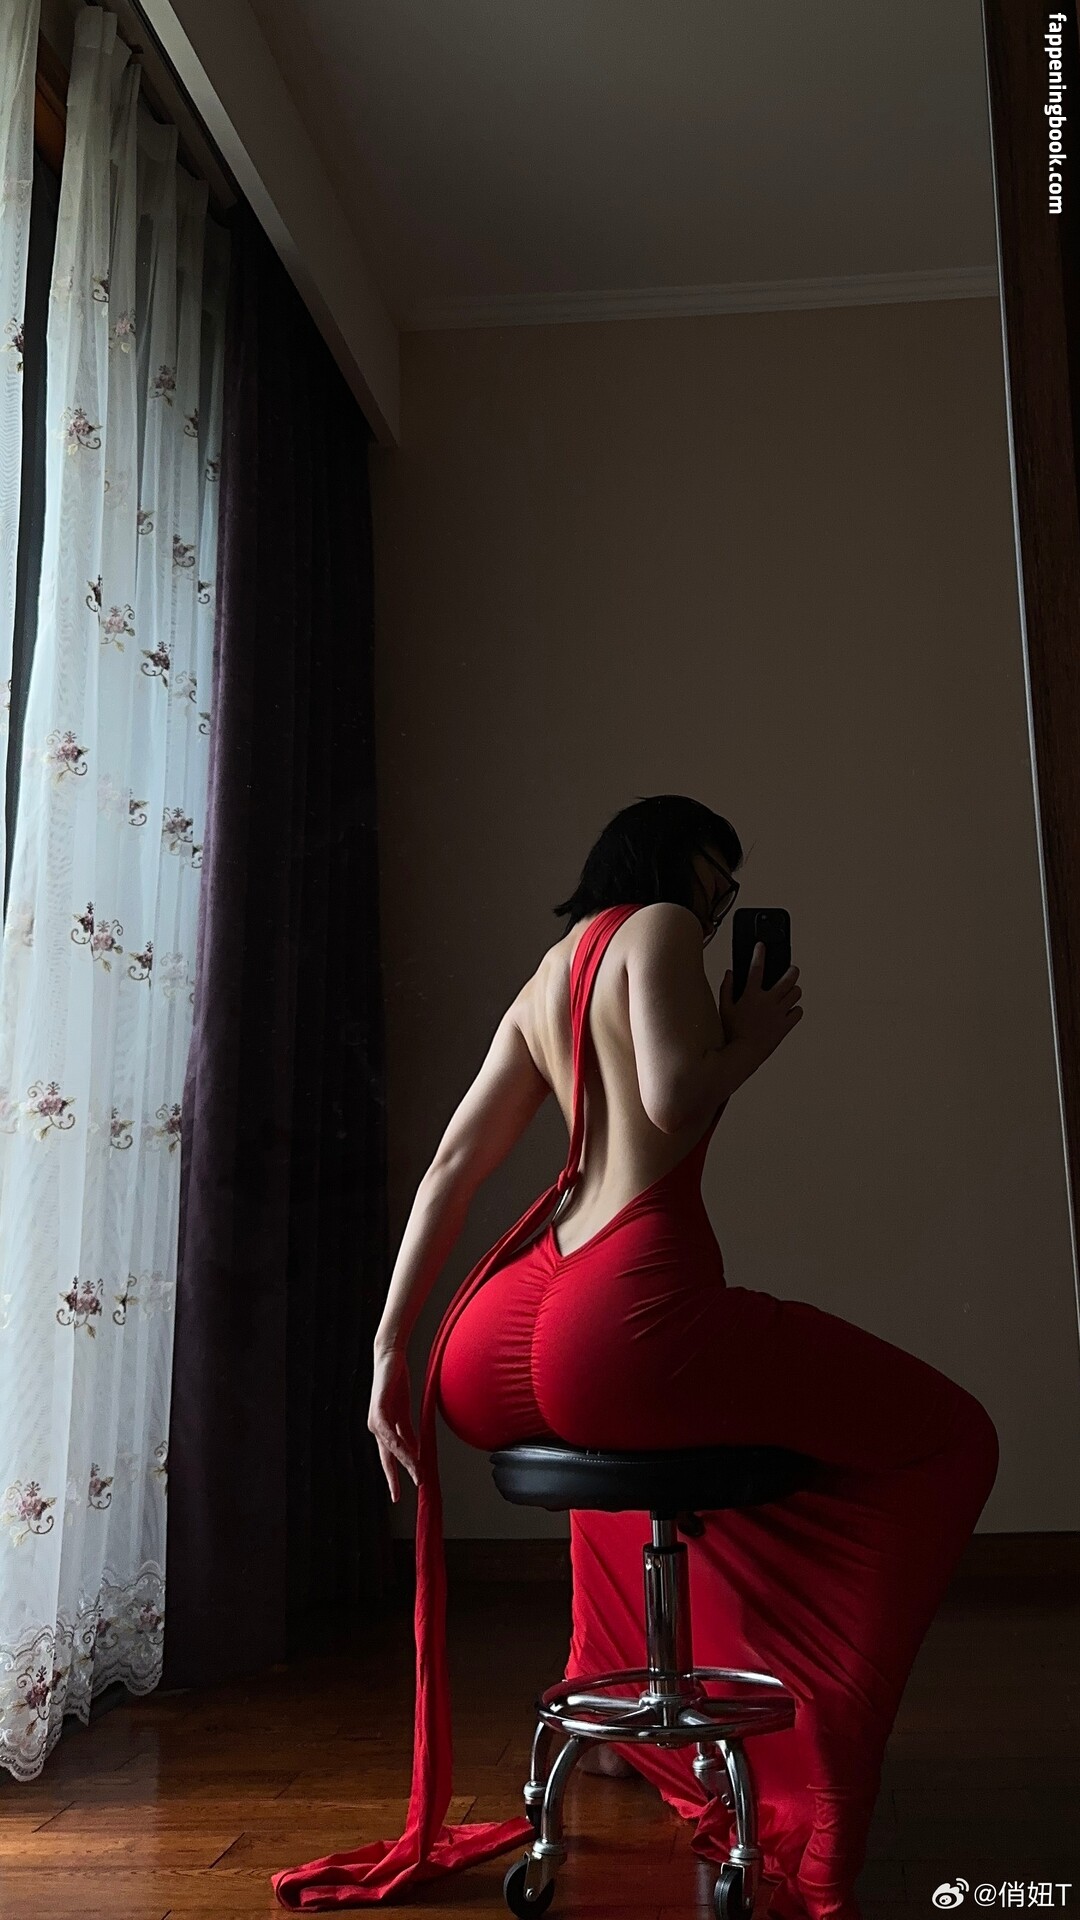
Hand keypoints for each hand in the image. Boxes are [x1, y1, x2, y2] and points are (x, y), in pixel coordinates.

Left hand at [368, 1344, 419, 1501]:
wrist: (390, 1359)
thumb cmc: (396, 1384)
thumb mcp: (405, 1413)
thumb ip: (408, 1433)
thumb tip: (416, 1453)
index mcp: (383, 1430)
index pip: (388, 1458)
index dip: (393, 1477)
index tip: (398, 1495)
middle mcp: (376, 1428)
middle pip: (387, 1458)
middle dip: (394, 1478)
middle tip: (399, 1496)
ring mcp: (375, 1419)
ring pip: (391, 1448)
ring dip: (405, 1462)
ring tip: (417, 1475)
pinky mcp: (379, 1409)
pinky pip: (390, 1432)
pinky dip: (399, 1444)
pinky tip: (406, 1453)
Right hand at [718, 942, 802, 1065]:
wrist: (744, 1054)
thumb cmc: (732, 1033)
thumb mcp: (724, 1009)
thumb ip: (726, 988)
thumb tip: (730, 973)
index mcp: (751, 995)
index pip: (756, 968)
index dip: (759, 953)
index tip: (762, 946)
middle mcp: (768, 1001)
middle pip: (788, 978)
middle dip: (792, 971)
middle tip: (791, 970)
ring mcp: (779, 1013)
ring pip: (796, 993)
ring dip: (794, 990)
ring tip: (791, 991)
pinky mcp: (786, 1025)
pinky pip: (798, 1012)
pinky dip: (796, 1009)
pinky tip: (790, 1010)